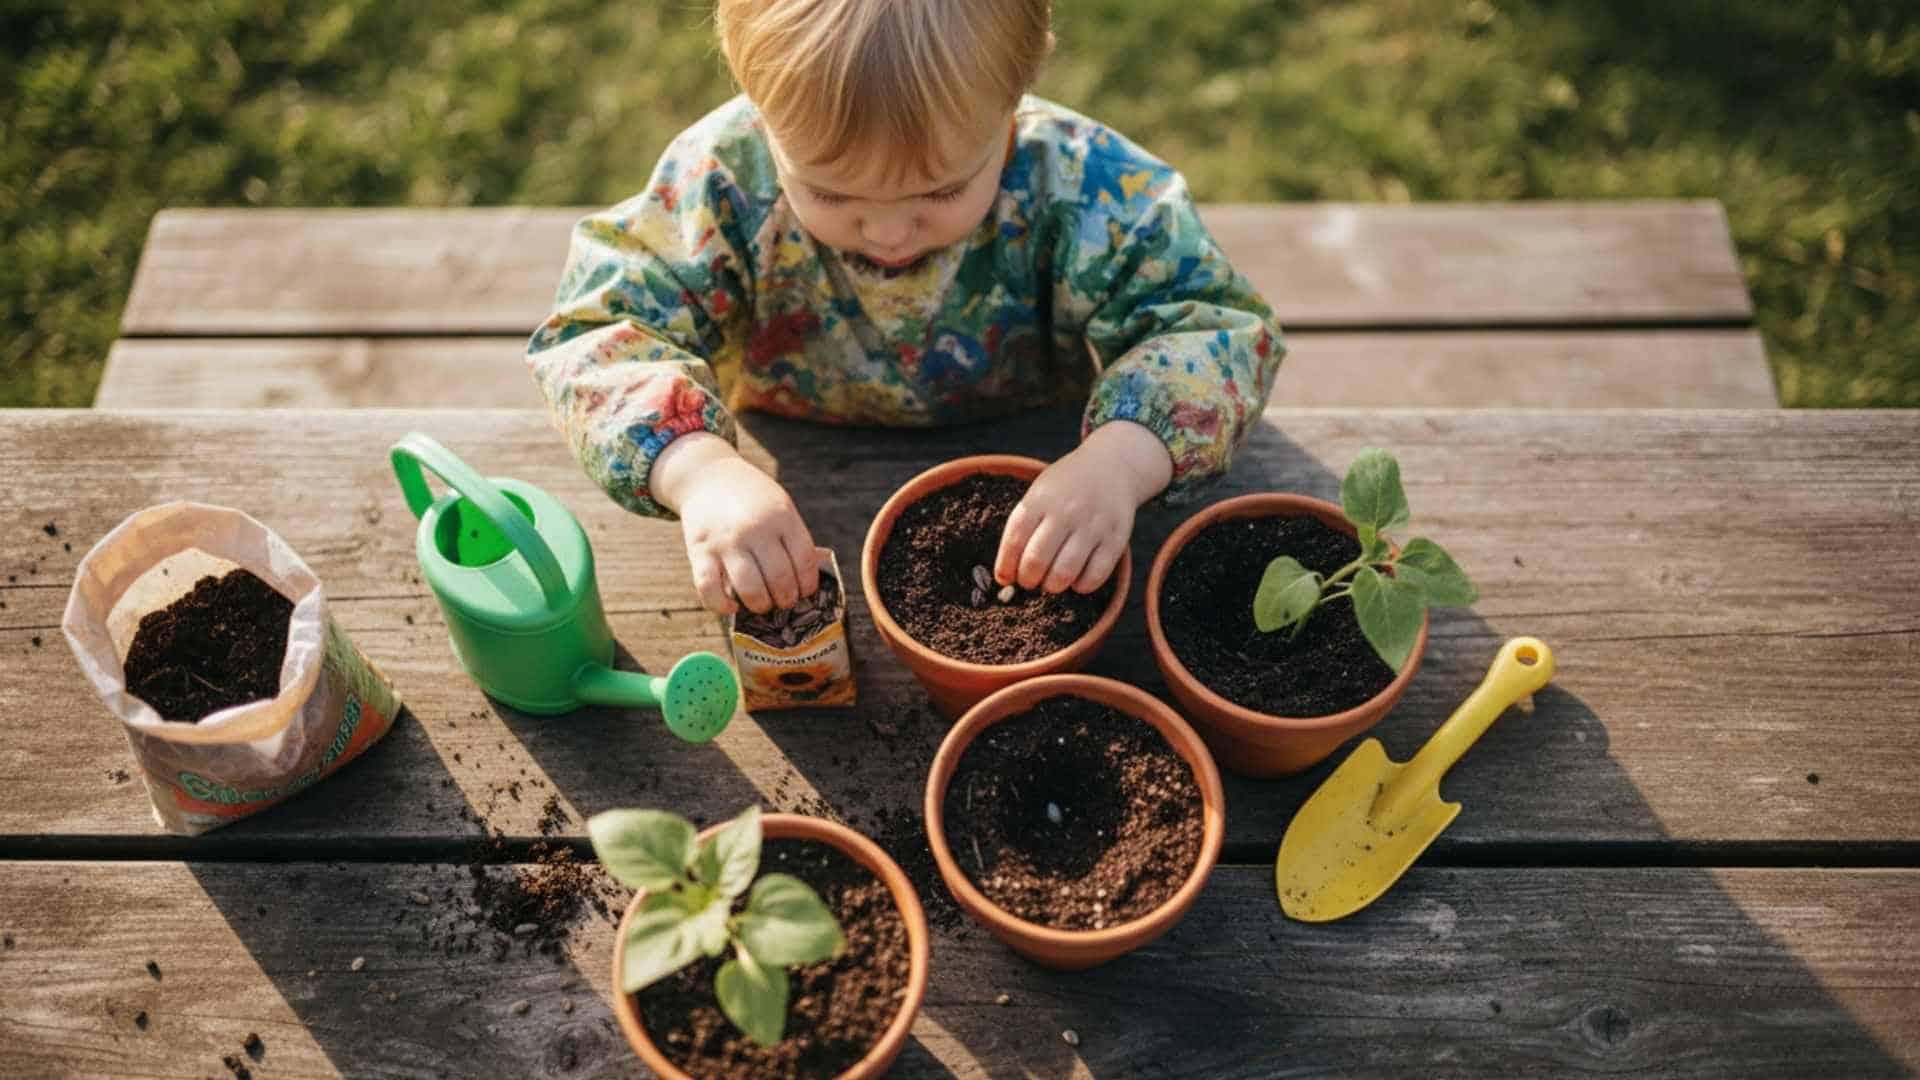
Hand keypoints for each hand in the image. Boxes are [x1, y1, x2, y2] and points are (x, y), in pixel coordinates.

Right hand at [652, 433, 819, 615]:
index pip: (805, 560)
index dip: (808, 584)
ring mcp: (726, 541)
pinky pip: (710, 590)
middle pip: (779, 578)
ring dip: (761, 605)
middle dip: (786, 600)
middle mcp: (755, 529)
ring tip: (763, 604)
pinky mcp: (699, 551)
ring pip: (749, 589)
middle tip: (783, 602)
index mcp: (782, 517)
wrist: (709, 477)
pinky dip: (722, 606)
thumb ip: (792, 539)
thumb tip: (803, 584)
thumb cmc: (753, 499)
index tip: (804, 592)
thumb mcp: (780, 506)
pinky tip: (733, 607)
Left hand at [994, 421, 1172, 593]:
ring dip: (1052, 586)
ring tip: (1051, 582)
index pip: (1014, 540)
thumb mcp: (1039, 493)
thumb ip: (1023, 527)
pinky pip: (1094, 576)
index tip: (1005, 579)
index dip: (1005, 567)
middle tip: (1030, 581)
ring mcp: (1093, 525)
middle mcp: (1066, 511)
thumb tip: (1006, 576)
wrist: (1112, 466)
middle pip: (1036, 561)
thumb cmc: (1066, 487)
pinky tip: (1076, 579)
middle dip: (1027, 580)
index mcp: (1040, 499)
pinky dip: (1081, 586)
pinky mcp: (1116, 539)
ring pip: (1064, 572)